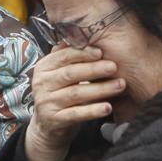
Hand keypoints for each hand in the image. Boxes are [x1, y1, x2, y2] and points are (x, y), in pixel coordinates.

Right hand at [25, 45, 125, 160]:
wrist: (47, 126)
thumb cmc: (59, 94)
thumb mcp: (59, 73)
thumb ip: (68, 56)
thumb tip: (82, 34)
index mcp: (44, 67)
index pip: (63, 56)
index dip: (83, 53)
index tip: (101, 51)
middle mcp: (42, 84)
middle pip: (70, 73)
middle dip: (94, 69)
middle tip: (114, 67)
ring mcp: (46, 103)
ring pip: (76, 93)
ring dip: (100, 89)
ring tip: (119, 85)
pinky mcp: (54, 120)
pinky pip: (76, 114)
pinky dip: (93, 110)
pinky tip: (107, 107)